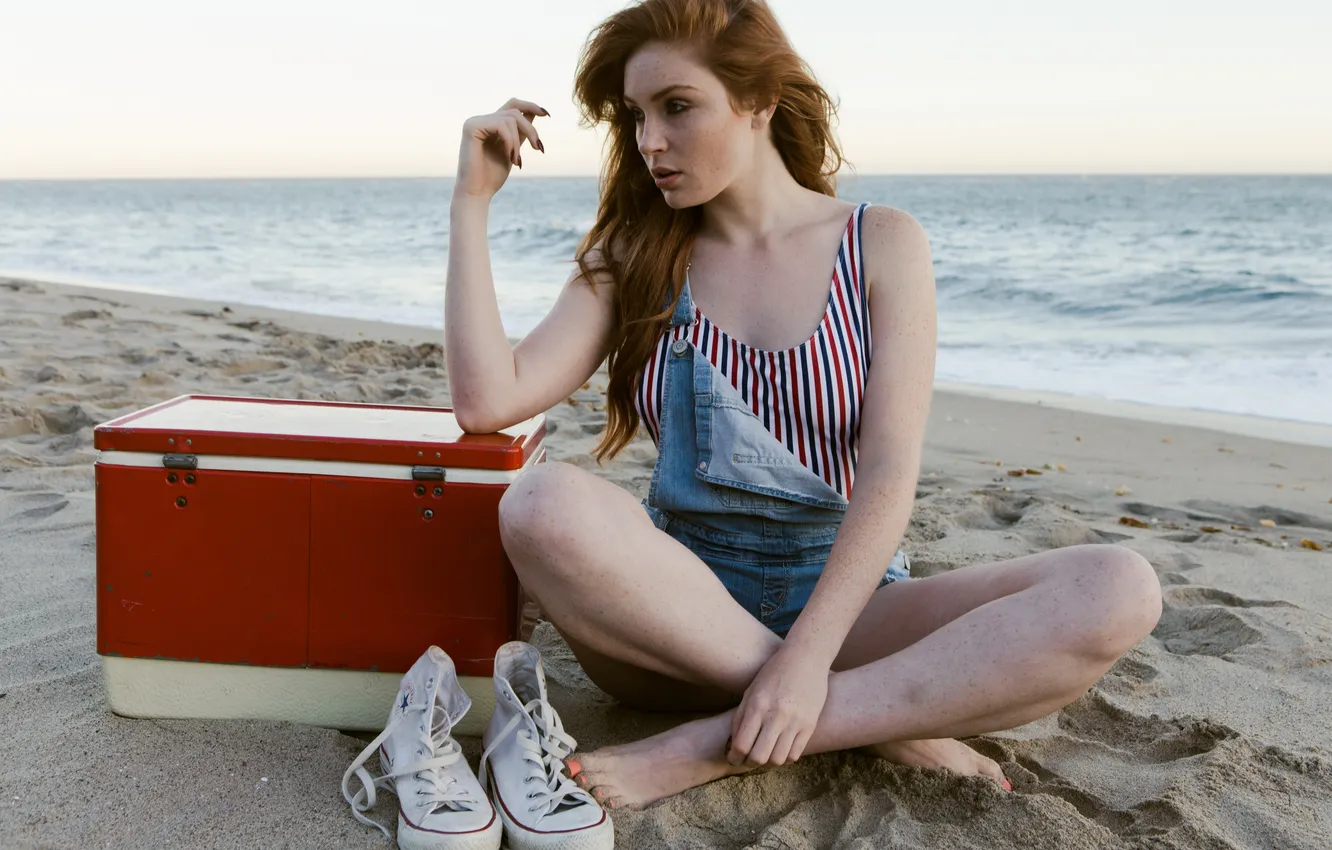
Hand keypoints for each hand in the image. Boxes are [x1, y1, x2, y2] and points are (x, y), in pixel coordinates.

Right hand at [454, 98, 547, 199]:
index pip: (512, 105)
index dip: (530, 106)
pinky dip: (510, 141)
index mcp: (490, 124)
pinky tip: (509, 157)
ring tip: (516, 160)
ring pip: (510, 118)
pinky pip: (501, 125)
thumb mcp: (513, 150)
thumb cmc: (493, 175)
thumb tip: (537, 113)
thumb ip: (520, 132)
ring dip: (519, 142)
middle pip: (514, 112)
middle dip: (530, 129)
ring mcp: (474, 122)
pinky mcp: (471, 127)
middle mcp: (481, 120)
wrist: (478, 192)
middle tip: (539, 148)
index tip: (547, 115)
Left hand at [728, 646, 828, 767]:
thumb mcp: (751, 690)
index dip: (734, 757)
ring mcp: (795, 721)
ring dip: (768, 762)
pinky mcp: (810, 725)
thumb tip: (734, 745)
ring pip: (778, 760)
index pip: (741, 745)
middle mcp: (776, 715)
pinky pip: (795, 754)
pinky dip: (785, 757)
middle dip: (749, 763)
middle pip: (759, 758)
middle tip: (747, 760)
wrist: (806, 658)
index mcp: (757, 705)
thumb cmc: (774, 673)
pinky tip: (780, 748)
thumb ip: (741, 717)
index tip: (733, 758)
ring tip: (764, 754)